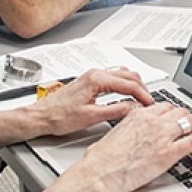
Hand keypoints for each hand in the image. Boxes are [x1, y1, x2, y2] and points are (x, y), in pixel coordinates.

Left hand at [26, 68, 154, 138]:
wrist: (40, 117)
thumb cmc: (58, 117)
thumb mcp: (90, 117)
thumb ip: (115, 111)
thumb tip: (133, 108)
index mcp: (97, 80)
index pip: (129, 85)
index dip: (143, 96)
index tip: (150, 105)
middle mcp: (95, 74)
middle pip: (129, 77)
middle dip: (143, 89)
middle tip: (150, 103)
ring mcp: (93, 76)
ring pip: (123, 75)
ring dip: (135, 86)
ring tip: (141, 100)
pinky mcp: (91, 82)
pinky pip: (115, 78)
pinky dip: (126, 85)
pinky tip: (128, 93)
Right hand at [71, 102, 191, 191]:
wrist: (98, 174)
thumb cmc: (101, 159)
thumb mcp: (116, 132)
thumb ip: (131, 126)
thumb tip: (137, 131)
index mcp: (139, 115)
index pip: (165, 106)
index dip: (175, 113)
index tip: (178, 117)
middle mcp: (152, 122)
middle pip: (180, 112)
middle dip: (189, 118)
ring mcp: (162, 137)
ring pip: (190, 122)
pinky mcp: (168, 154)